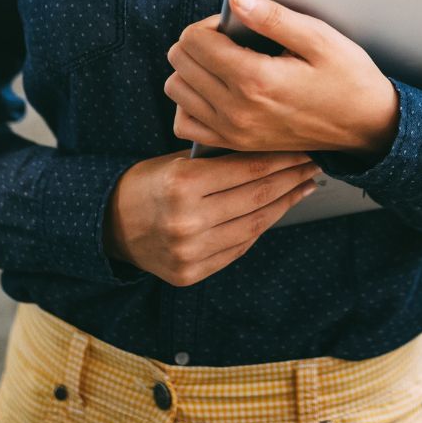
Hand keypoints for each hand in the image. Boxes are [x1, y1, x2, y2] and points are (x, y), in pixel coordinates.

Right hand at [103, 151, 320, 286]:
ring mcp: (189, 252)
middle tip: (313, 164)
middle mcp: (186, 221)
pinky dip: (260, 228)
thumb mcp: (178, 161)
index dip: (281, 158)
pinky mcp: (190, 274)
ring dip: (284, 204)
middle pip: (256, 197)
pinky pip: (238, 248)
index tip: (303, 148)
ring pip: (253, 225)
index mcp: (182, 184)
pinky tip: (276, 211)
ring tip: (304, 187)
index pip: (247, 169)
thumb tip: (273, 152)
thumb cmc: (147, 183)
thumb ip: (219, 162)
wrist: (108, 225)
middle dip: (290, 178)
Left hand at [164, 0, 400, 156]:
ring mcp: (233, 131)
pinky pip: (185, 124)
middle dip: (199, 41)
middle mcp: (237, 109)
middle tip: (230, 40)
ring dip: (192, 70)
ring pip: (176, 90)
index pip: (195, 40)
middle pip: (180, 62)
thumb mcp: (318, 38)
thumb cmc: (348, 78)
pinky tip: (214, 91)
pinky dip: (191, 103)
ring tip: (222, 63)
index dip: (211, 23)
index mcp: (255, 79)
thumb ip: (272, 17)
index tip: (234, 24)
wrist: (366, 125)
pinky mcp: (235, 145)